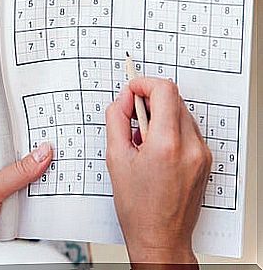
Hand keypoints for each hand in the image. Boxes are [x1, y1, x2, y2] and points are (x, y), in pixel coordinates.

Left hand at [0, 143, 52, 233]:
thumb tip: (41, 153)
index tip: (52, 144)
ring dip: (37, 195)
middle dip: (38, 173)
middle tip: (55, 170)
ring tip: (47, 192)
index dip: (31, 146)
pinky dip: (37, 211)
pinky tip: (43, 209)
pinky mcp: (12, 216)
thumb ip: (16, 172)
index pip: (14, 148)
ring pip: (30, 190)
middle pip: (26, 169)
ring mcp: (5, 198)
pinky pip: (31, 209)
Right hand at [106, 77, 211, 266]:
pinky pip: (188, 130)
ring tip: (142, 140)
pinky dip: (170, 130)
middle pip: (174, 99)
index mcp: (167, 144)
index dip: (144, 84)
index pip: (164, 90)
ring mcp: (202, 153)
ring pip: (181, 113)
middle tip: (131, 117)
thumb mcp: (115, 158)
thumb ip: (116, 120)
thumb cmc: (137, 206)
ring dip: (160, 116)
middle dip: (150, 101)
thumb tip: (123, 99)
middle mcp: (191, 146)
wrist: (161, 237)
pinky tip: (155, 150)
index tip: (132, 90)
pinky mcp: (206, 160)